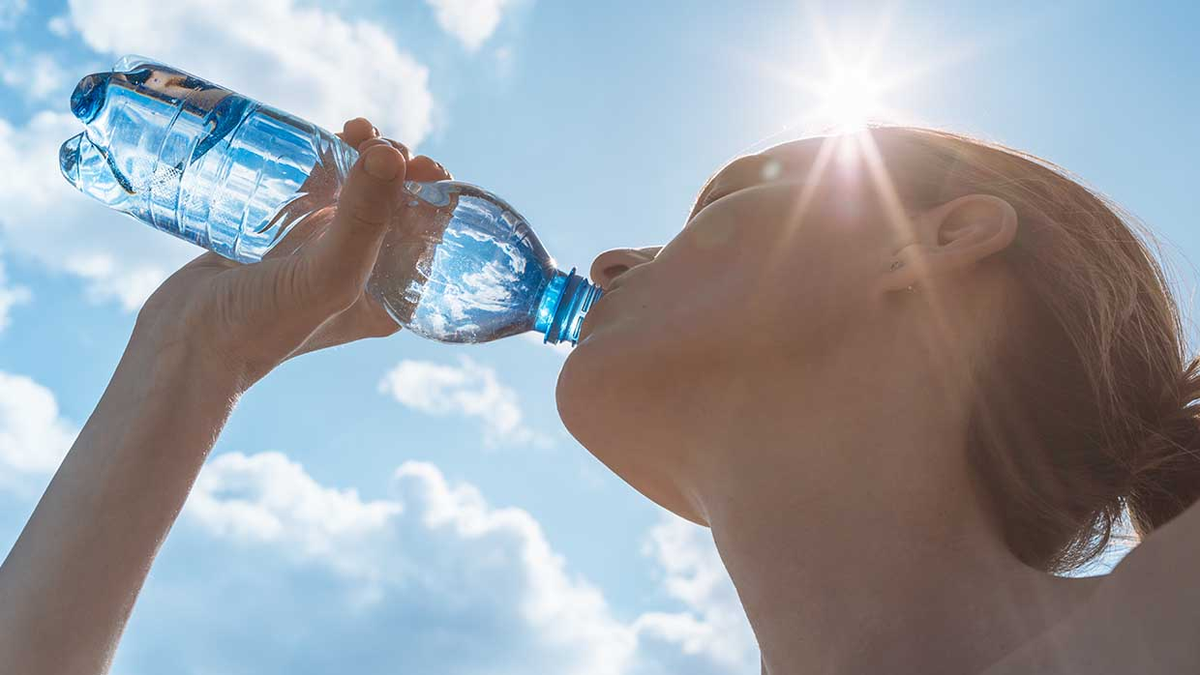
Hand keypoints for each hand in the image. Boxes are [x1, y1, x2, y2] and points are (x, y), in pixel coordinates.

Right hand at [132, 117, 451, 391]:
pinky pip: (312, 189)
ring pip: (352, 192)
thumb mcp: (328, 275)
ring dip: (361, 157)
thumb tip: (394, 153)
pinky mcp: (279, 234)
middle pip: (392, 208)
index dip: (431, 197)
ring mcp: (317, 252)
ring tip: (355, 130)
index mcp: (386, 296)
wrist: (182, 344)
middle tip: (379, 142)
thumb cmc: (262, 325)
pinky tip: (322, 137)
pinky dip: (321, 161)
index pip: (426, 238)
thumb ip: (364, 219)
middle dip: (394, 168)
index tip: (422, 164)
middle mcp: (358, 274)